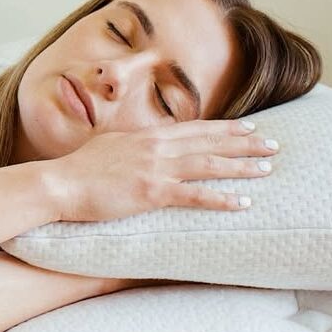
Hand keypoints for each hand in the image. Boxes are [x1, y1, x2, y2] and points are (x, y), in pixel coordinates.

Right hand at [45, 118, 278, 222]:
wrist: (58, 184)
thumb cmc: (78, 171)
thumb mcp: (110, 147)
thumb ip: (134, 147)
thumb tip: (146, 149)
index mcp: (147, 136)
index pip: (195, 128)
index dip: (225, 129)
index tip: (250, 129)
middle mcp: (156, 147)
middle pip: (209, 141)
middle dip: (245, 143)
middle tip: (273, 145)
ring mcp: (155, 168)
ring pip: (209, 164)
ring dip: (241, 166)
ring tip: (266, 169)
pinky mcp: (151, 192)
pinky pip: (195, 195)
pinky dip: (222, 198)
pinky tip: (242, 203)